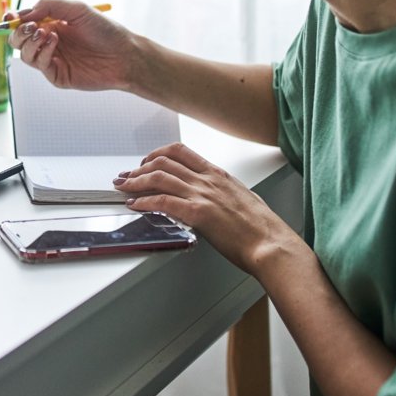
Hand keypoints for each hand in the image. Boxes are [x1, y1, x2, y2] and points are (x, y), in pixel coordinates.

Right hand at [6, 0, 137, 91]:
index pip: (25, 23)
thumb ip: (49, 6)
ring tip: (46, 33)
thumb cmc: (104, 29)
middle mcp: (50, 43)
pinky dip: (42, 52)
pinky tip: (55, 43)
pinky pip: (39, 65)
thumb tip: (25, 14)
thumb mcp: (76, 8)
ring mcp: (53, 60)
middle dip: (18, 32)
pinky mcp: (58, 76)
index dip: (14, 20)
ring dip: (30, 42)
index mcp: (52, 25)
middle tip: (30, 26)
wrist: (123, 54)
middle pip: (18, 41)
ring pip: (25, 54)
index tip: (10, 17)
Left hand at [113, 141, 297, 275]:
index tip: (146, 162)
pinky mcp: (199, 215)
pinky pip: (163, 202)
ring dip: (135, 181)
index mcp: (218, 174)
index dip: (157, 154)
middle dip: (140, 167)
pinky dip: (144, 201)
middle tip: (128, 175)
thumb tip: (214, 197)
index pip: (181, 151)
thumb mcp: (242, 198)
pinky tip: (135, 205)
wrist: (272, 244)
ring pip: (159, 177)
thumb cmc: (262, 228)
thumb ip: (223, 193)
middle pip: (164, 161)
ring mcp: (203, 195)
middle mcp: (208, 180)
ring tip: (123, 187)